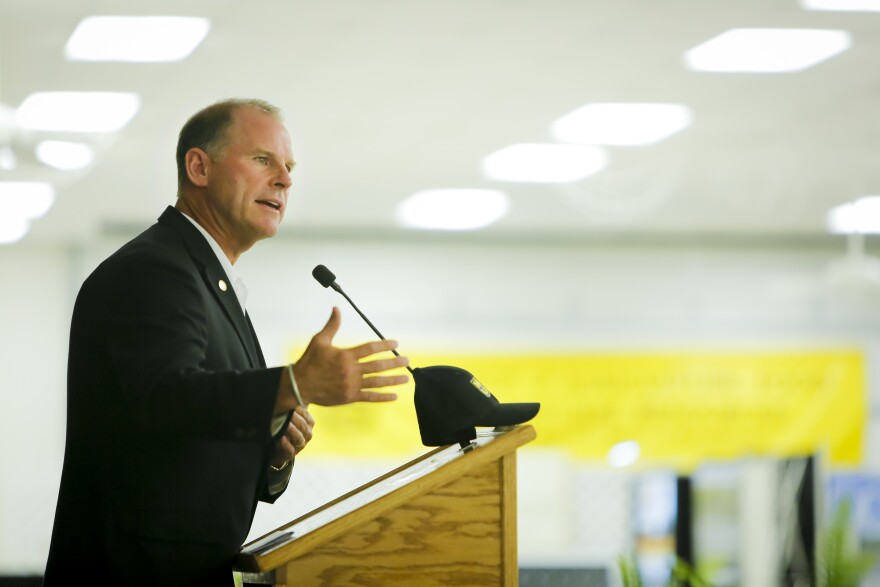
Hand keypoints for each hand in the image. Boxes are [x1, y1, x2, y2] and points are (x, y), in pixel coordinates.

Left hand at [269, 406, 313, 469]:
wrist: (277, 449)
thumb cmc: (284, 429)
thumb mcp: (289, 417)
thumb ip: (291, 407)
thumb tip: (289, 392)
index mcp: (308, 423)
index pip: (305, 414)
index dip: (297, 409)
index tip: (288, 402)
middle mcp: (307, 434)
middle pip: (302, 426)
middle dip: (294, 419)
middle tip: (285, 413)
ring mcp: (300, 445)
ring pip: (298, 438)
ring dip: (292, 430)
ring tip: (285, 424)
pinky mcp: (290, 454)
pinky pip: (290, 450)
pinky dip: (286, 444)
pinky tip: (281, 438)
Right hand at [293, 307, 408, 405]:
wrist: (299, 385)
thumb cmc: (310, 361)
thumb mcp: (319, 340)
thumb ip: (332, 325)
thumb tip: (336, 308)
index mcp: (345, 355)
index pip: (370, 349)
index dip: (384, 346)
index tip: (395, 344)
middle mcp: (350, 371)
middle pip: (378, 366)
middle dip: (394, 363)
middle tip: (407, 361)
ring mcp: (351, 385)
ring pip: (377, 382)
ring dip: (393, 380)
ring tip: (406, 377)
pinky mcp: (350, 397)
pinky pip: (370, 397)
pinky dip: (383, 397)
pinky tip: (394, 396)